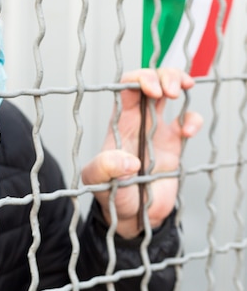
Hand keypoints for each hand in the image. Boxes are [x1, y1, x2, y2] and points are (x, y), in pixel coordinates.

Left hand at [81, 69, 202, 238]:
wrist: (131, 214)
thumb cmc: (110, 193)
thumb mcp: (97, 180)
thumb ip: (105, 168)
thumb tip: (129, 161)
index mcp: (119, 122)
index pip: (126, 87)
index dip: (139, 79)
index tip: (151, 90)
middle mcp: (138, 120)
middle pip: (151, 80)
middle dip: (162, 75)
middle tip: (169, 90)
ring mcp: (157, 129)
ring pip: (170, 91)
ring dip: (178, 83)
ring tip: (179, 92)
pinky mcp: (174, 144)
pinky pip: (188, 121)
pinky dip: (194, 119)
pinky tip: (189, 131)